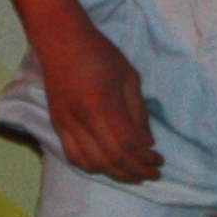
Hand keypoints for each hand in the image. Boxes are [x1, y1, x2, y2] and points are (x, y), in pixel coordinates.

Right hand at [35, 16, 164, 183]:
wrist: (60, 41)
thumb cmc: (99, 54)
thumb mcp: (130, 77)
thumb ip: (138, 113)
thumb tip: (147, 144)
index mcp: (104, 103)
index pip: (128, 144)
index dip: (146, 158)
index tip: (159, 161)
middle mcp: (82, 119)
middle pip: (112, 159)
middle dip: (136, 172)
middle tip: (152, 174)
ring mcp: (66, 124)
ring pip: (93, 163)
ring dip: (116, 174)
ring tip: (134, 175)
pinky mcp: (57, 126)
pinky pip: (74, 157)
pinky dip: (93, 168)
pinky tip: (108, 167)